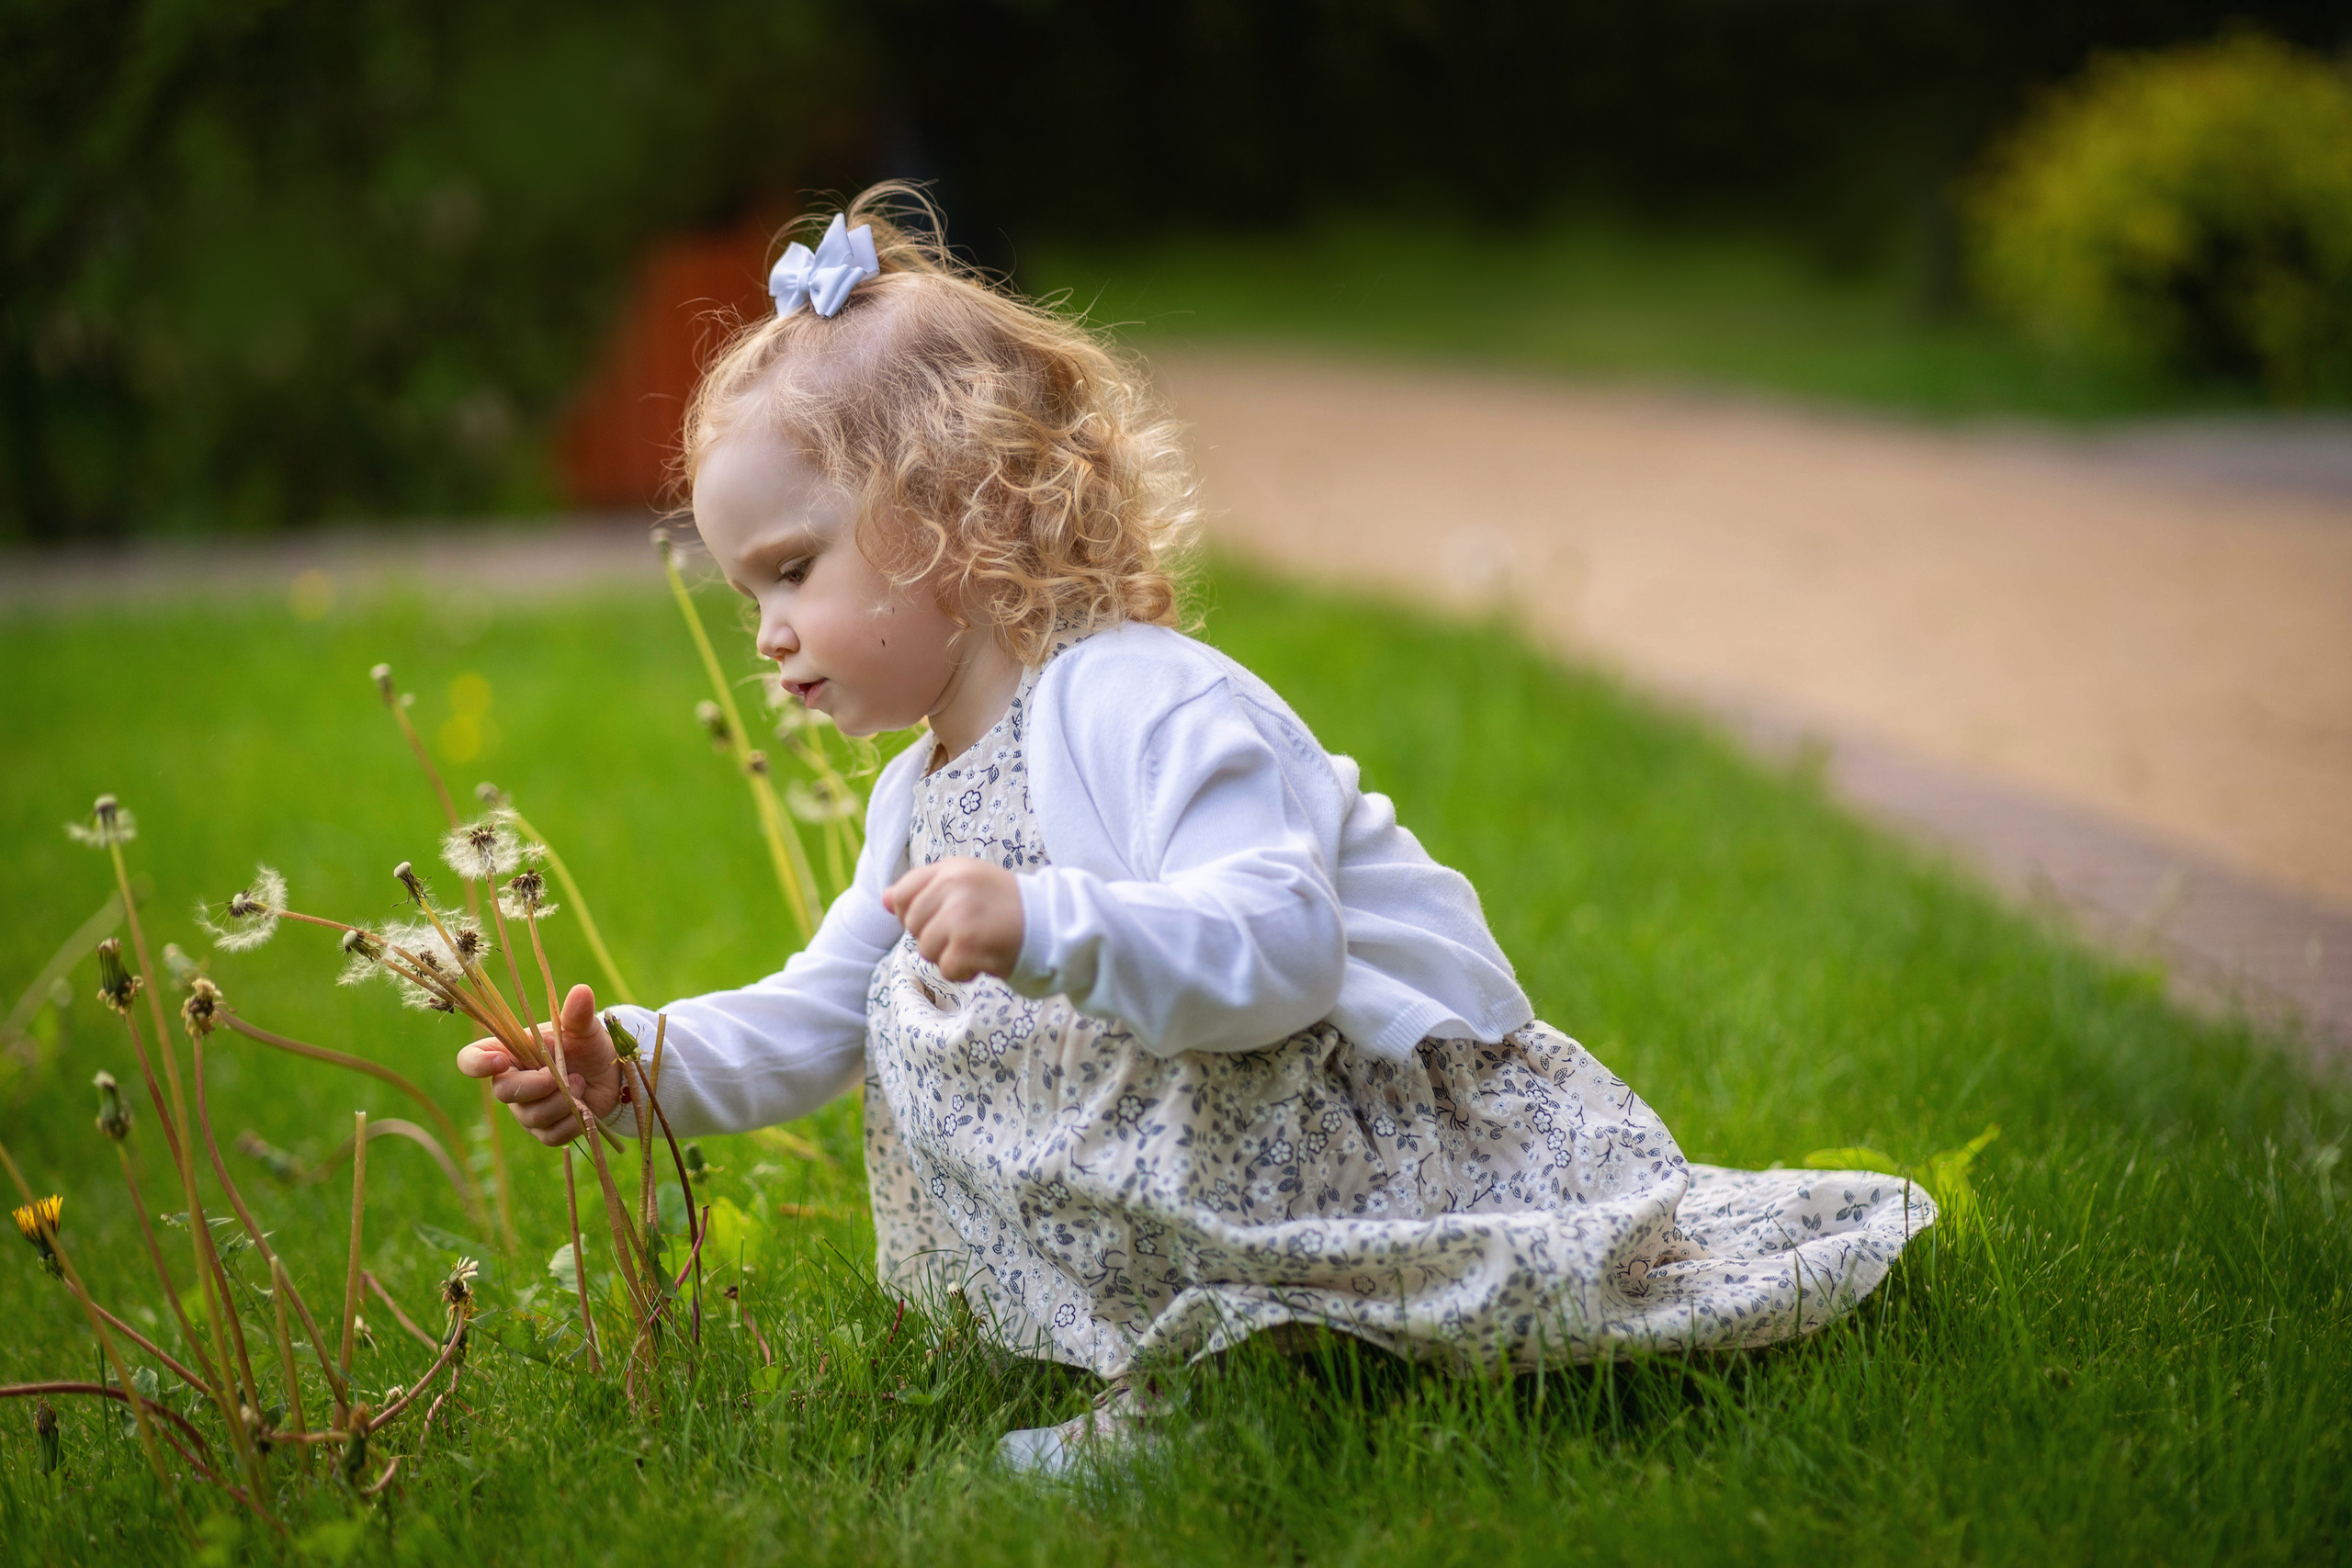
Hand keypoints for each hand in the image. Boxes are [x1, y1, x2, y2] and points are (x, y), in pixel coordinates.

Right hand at [455, 982, 621, 1145]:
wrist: (612, 1076)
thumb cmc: (589, 1046)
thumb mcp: (585, 1028)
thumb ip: (578, 1014)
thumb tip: (582, 990)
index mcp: (510, 1051)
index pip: (471, 1059)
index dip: (477, 1063)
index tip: (500, 1061)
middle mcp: (511, 1081)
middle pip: (502, 1092)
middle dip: (536, 1085)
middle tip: (565, 1076)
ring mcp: (526, 1109)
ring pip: (531, 1116)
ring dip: (562, 1102)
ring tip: (580, 1084)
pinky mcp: (544, 1130)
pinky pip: (550, 1135)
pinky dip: (571, 1123)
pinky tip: (584, 1108)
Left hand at [883, 857, 1024, 981]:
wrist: (1052, 923)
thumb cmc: (1007, 906)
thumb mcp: (967, 883)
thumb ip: (924, 888)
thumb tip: (884, 900)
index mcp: (950, 868)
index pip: (901, 893)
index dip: (912, 913)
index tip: (939, 918)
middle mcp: (952, 885)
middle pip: (911, 925)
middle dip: (934, 936)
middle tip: (967, 932)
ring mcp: (959, 914)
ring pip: (925, 949)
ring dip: (949, 955)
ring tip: (978, 944)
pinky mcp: (967, 943)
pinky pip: (945, 969)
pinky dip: (964, 972)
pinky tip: (983, 959)